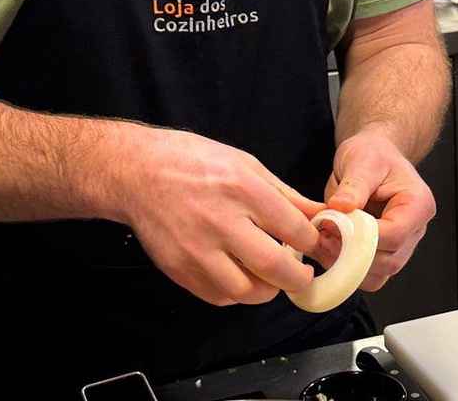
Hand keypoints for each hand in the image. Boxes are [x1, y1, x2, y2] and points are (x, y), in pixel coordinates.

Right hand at [119, 128, 324, 306]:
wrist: (138, 172)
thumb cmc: (194, 162)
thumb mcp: (246, 165)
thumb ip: (285, 195)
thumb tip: (320, 216)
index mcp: (243, 189)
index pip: (293, 229)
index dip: (312, 243)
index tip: (314, 246)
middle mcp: (221, 221)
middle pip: (274, 267)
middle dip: (298, 278)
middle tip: (302, 275)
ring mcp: (197, 249)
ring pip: (245, 291)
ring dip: (266, 290)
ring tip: (270, 277)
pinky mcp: (179, 269)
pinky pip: (218, 296)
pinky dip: (236, 293)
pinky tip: (240, 276)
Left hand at [321, 126, 435, 291]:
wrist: (372, 156)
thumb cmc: (373, 154)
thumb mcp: (362, 160)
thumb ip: (354, 186)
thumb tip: (340, 207)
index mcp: (418, 205)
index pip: (394, 235)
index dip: (361, 238)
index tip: (332, 227)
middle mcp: (414, 230)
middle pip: (388, 261)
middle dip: (351, 255)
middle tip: (322, 237)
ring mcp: (400, 246)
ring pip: (377, 275)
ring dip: (346, 266)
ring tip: (322, 243)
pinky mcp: (383, 255)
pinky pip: (367, 275)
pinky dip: (345, 269)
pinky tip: (328, 249)